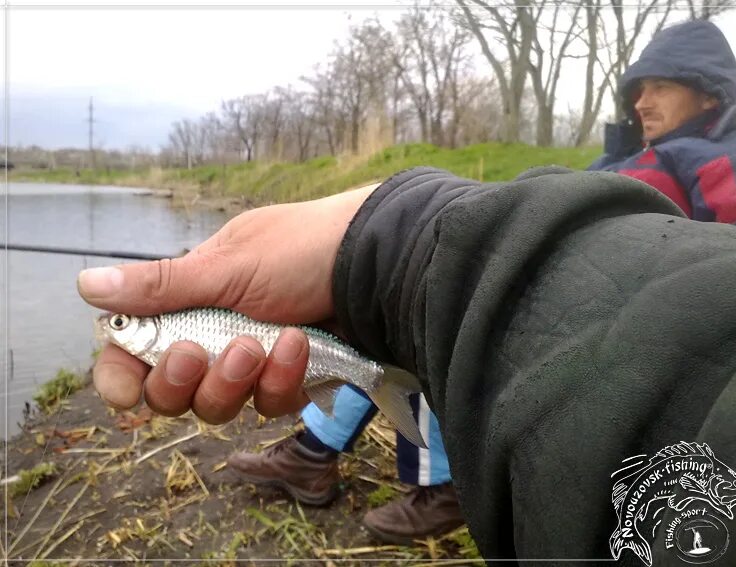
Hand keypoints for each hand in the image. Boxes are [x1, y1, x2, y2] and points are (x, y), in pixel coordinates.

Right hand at [78, 184, 377, 422]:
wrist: (373, 263)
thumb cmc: (299, 250)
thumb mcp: (227, 265)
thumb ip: (160, 287)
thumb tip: (85, 286)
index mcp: (187, 302)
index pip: (134, 352)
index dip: (124, 378)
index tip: (129, 392)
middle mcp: (213, 334)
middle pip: (170, 394)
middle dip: (180, 381)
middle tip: (199, 353)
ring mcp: (252, 361)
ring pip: (217, 406)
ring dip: (234, 381)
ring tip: (263, 344)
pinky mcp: (289, 378)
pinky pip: (268, 404)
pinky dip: (282, 380)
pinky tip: (301, 347)